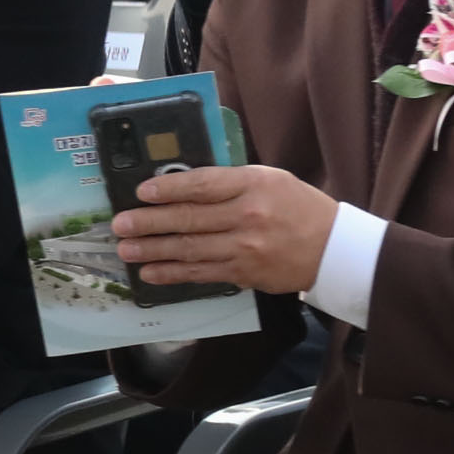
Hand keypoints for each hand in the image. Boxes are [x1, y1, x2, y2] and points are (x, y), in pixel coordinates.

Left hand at [107, 162, 336, 295]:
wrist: (333, 248)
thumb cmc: (295, 206)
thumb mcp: (267, 180)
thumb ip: (227, 181)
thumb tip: (178, 184)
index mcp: (253, 184)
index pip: (203, 184)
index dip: (168, 188)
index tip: (140, 192)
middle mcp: (248, 215)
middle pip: (190, 218)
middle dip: (149, 222)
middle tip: (120, 224)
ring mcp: (246, 248)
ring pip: (190, 249)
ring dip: (153, 251)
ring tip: (125, 250)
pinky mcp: (244, 274)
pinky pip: (201, 273)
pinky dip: (173, 273)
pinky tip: (150, 273)